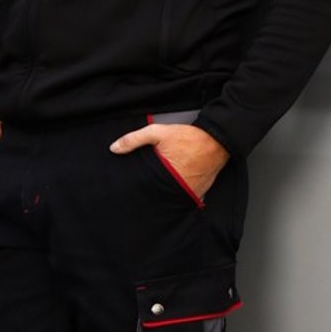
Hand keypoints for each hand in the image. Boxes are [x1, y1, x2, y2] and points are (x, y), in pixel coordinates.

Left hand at [109, 122, 229, 198]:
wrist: (216, 140)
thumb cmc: (188, 137)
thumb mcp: (158, 132)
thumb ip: (134, 140)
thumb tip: (114, 148)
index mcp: (164, 173)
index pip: (145, 188)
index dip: (137, 189)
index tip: (130, 189)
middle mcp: (177, 186)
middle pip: (157, 196)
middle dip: (149, 194)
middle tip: (142, 191)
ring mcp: (189, 192)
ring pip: (171, 199)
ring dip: (164, 195)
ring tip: (157, 191)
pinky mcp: (198, 193)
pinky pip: (184, 198)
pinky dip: (178, 195)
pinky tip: (173, 189)